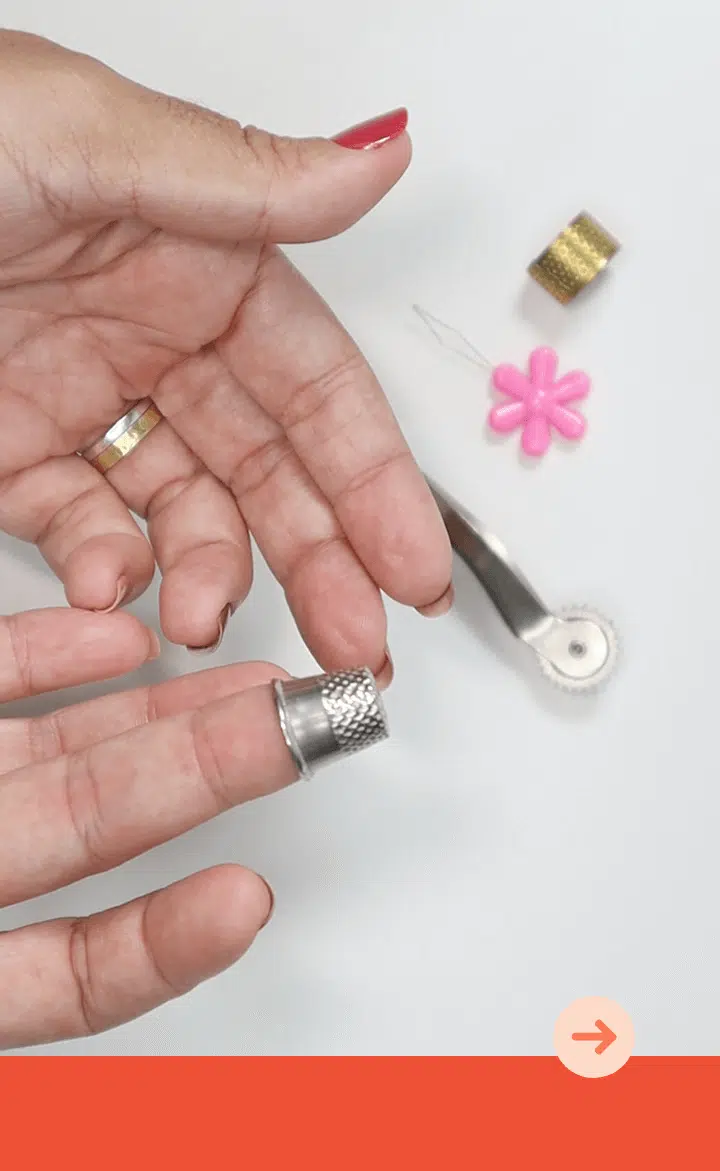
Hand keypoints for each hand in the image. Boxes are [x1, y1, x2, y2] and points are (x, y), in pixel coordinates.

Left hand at [0, 31, 451, 677]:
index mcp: (195, 260)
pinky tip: (111, 592)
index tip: (416, 567)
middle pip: (270, 468)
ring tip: (211, 621)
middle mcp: (153, 337)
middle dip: (324, 560)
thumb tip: (378, 163)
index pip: (317, 388)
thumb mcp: (75, 140)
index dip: (375, 481)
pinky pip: (86, 532)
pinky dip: (108, 574)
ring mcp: (85, 404)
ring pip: (188, 515)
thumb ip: (235, 179)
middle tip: (359, 646)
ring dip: (215, 577)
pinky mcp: (14, 459)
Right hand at [0, 603, 317, 1047]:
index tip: (246, 901)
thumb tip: (163, 933)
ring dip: (156, 714)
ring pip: (58, 756)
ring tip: (255, 685)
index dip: (156, 948)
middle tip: (304, 733)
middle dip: (202, 776)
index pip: (61, 983)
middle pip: (85, 829)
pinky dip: (49, 655)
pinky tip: (122, 637)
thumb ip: (12, 976)